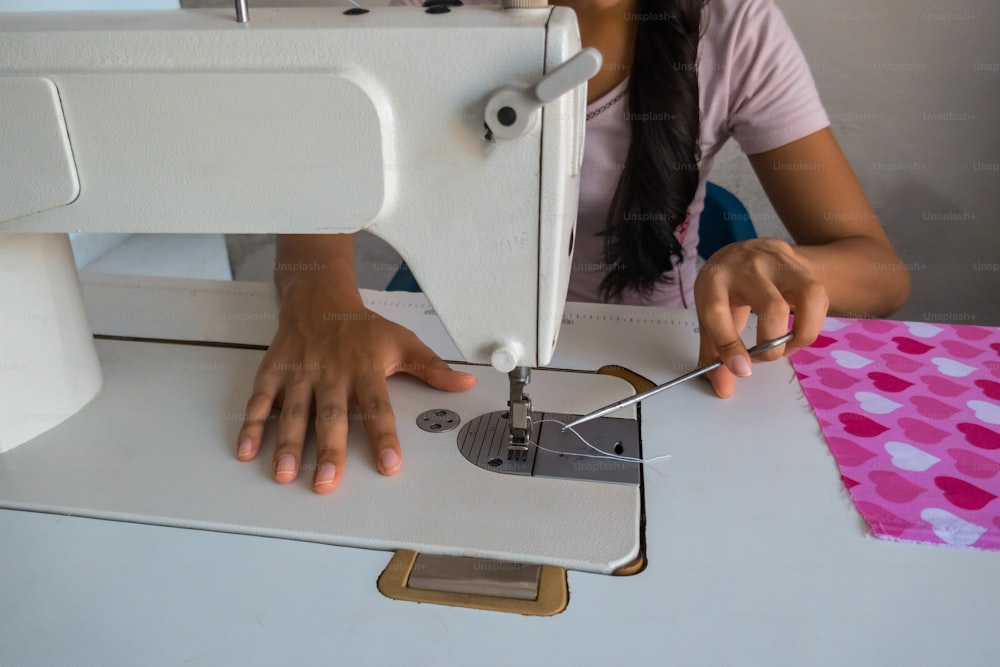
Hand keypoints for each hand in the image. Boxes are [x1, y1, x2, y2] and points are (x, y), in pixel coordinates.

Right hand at [235, 279, 476, 492]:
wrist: (319, 298)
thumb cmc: (362, 328)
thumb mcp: (403, 342)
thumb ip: (433, 369)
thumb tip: (466, 384)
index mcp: (365, 369)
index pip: (378, 408)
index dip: (384, 437)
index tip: (390, 466)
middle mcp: (331, 373)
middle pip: (331, 415)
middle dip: (328, 450)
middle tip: (326, 482)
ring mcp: (300, 373)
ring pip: (293, 412)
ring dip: (287, 444)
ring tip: (284, 475)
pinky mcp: (274, 371)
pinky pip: (260, 400)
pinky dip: (251, 425)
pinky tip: (246, 451)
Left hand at [693, 237, 828, 397]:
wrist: (744, 250)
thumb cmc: (725, 288)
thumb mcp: (711, 314)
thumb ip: (715, 353)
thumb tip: (724, 390)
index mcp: (715, 280)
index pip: (718, 313)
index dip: (729, 345)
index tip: (743, 370)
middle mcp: (747, 266)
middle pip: (772, 307)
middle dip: (773, 343)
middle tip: (765, 357)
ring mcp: (779, 262)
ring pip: (809, 295)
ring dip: (804, 331)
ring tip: (788, 346)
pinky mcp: (802, 264)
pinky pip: (820, 297)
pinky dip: (813, 320)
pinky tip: (798, 327)